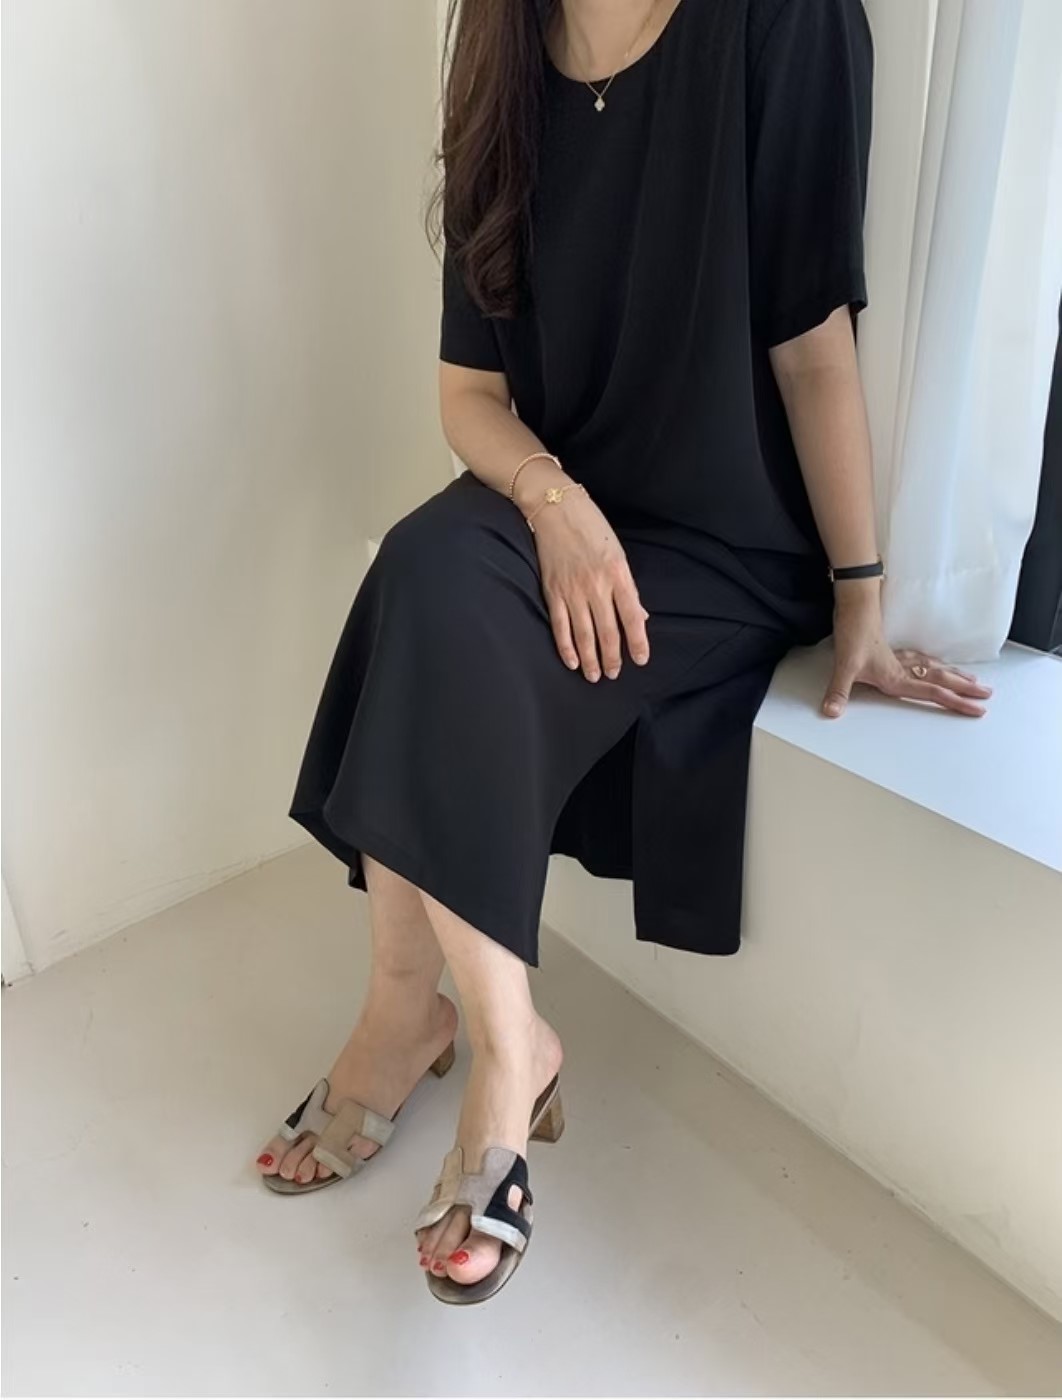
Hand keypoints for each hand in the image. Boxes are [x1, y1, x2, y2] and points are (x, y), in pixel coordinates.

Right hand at [529, 487, 649, 681]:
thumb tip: (639, 617)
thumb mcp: (618, 553)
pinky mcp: (552, 590)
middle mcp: (597, 585)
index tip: (641, 660)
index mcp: (618, 574)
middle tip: (614, 674)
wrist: (555, 507)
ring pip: (584, 634)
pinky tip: (571, 662)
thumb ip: (628, 587)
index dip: (638, 642)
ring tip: (594, 676)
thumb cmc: (592, 527)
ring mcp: (573, 590)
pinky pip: (560, 625)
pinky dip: (566, 647)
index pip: (632, 617)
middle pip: (608, 631)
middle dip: (612, 658)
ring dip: (590, 659)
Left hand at [823, 592, 991, 718]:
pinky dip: (933, 663)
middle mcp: (902, 668)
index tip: (977, 709)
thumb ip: (838, 692)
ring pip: (933, 668)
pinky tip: (934, 664)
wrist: (854, 605)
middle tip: (986, 695)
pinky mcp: (891, 650)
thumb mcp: (843, 666)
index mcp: (896, 677)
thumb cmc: (852, 632)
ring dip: (953, 675)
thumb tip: (831, 711)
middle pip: (941, 679)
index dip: (956, 702)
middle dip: (964, 689)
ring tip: (971, 680)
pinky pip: (920, 659)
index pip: (933, 693)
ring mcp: (899, 658)